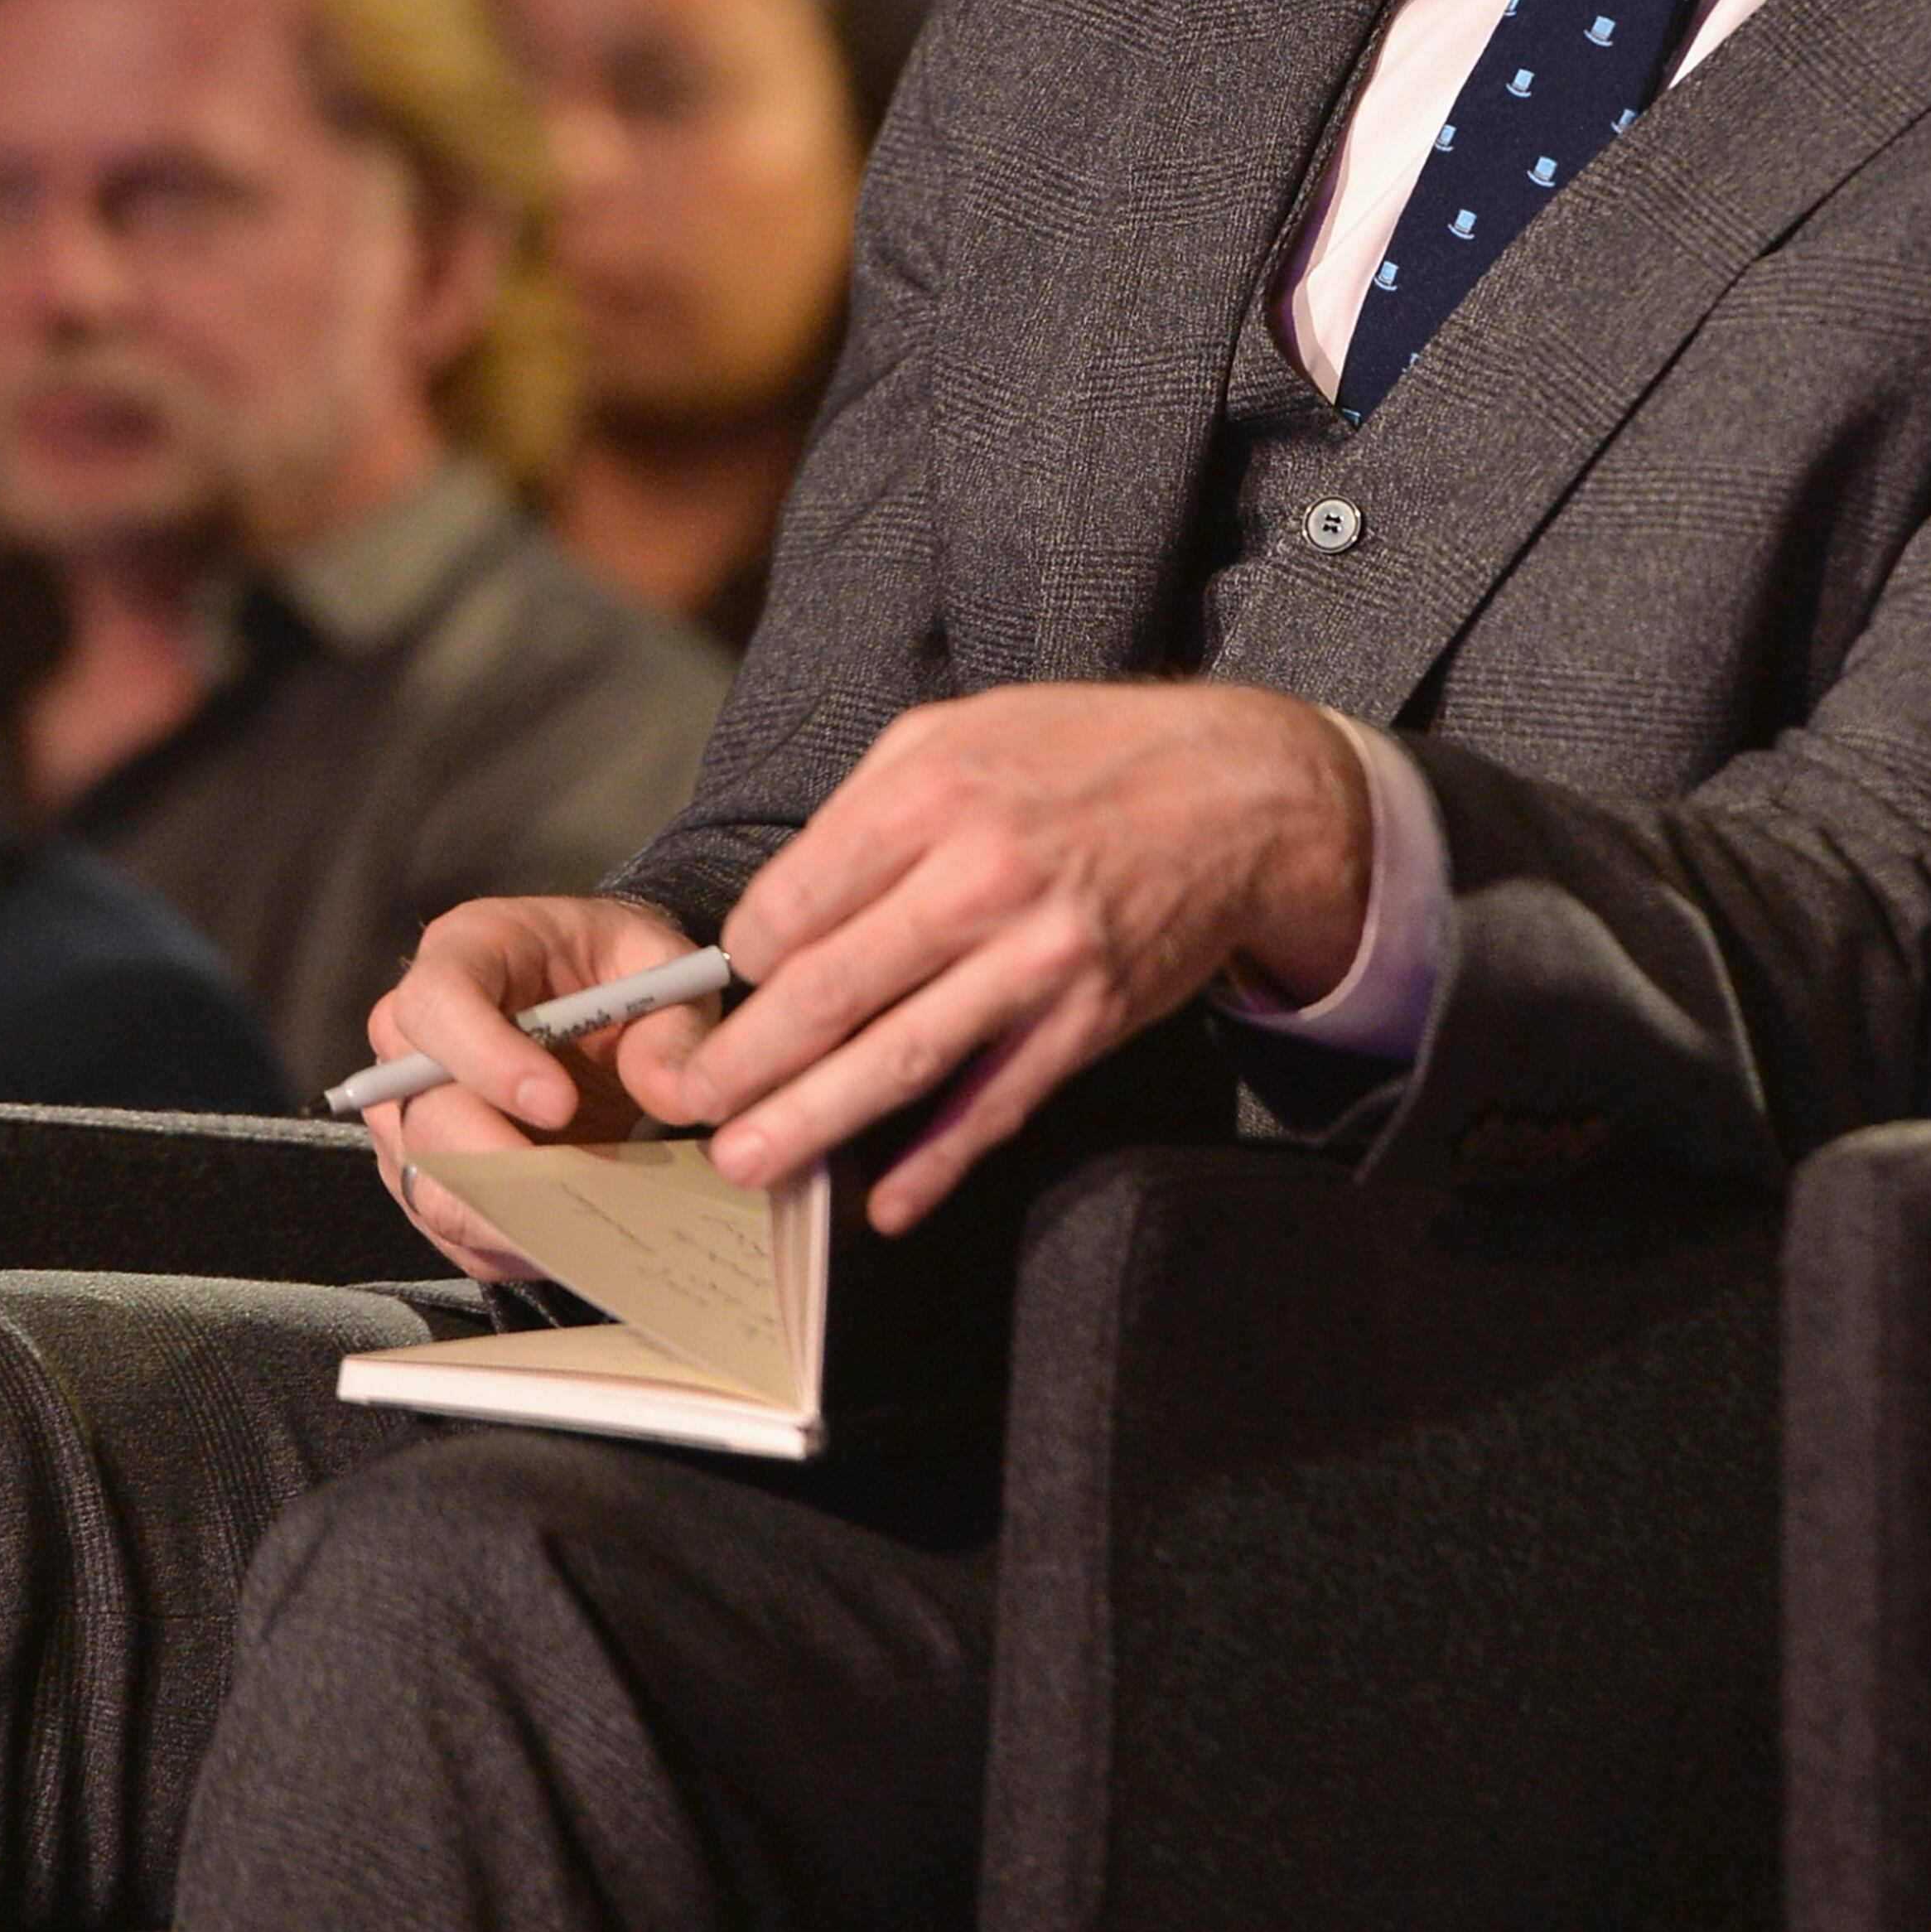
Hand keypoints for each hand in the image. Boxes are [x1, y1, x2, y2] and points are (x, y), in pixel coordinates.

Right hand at [362, 892, 713, 1279]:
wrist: (603, 1004)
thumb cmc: (621, 972)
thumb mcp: (664, 971)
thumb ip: (673, 1028)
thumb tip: (673, 1095)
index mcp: (466, 950)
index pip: (440, 1002)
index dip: (486, 1059)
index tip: (559, 1104)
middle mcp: (414, 1030)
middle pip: (420, 1106)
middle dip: (496, 1159)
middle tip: (578, 1191)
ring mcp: (408, 1105)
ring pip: (424, 1177)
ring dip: (502, 1214)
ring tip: (583, 1225)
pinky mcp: (421, 1166)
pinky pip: (444, 1223)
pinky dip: (503, 1244)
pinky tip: (565, 1242)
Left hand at [617, 683, 1373, 1230]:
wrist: (1239, 793)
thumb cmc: (1088, 755)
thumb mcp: (964, 728)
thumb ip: (867, 807)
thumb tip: (785, 904)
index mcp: (932, 795)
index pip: (794, 903)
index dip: (744, 960)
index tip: (730, 988)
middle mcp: (981, 878)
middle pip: (830, 991)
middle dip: (744, 1061)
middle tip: (690, 1105)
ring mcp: (1039, 957)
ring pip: (902, 1059)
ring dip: (811, 1122)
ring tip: (747, 1162)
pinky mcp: (1088, 1017)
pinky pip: (997, 1102)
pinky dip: (939, 1160)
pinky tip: (887, 1202)